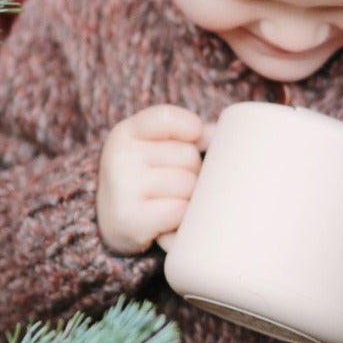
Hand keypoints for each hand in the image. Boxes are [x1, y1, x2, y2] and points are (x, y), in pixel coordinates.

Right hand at [97, 105, 209, 254]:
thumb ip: (190, 136)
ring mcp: (122, 186)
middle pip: (188, 156)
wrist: (115, 224)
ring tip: (169, 203)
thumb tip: (226, 133)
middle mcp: (119, 156)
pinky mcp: (129, 218)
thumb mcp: (157, 148)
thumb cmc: (147, 181)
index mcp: (125, 133)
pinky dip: (182, 220)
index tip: (193, 140)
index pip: (168, 117)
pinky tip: (166, 221)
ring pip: (188, 185)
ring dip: (189, 199)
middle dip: (192, 173)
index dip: (192, 129)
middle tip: (172, 186)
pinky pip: (180, 211)